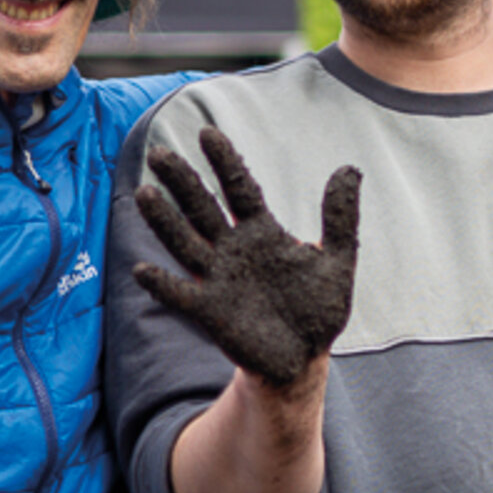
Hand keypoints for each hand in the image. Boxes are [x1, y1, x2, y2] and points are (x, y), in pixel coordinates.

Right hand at [133, 127, 360, 387]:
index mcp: (261, 232)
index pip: (238, 187)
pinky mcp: (208, 310)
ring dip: (164, 221)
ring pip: (184, 243)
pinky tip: (142, 270)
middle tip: (158, 154)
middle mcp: (233, 249)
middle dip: (181, 182)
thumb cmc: (318, 309)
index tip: (207, 132)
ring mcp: (217, 278)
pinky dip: (162, 284)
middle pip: (202, 208)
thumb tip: (350, 168)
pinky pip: (180, 294)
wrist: (304, 359)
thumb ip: (340, 218)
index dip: (224, 161)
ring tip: (144, 194)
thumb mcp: (337, 261)